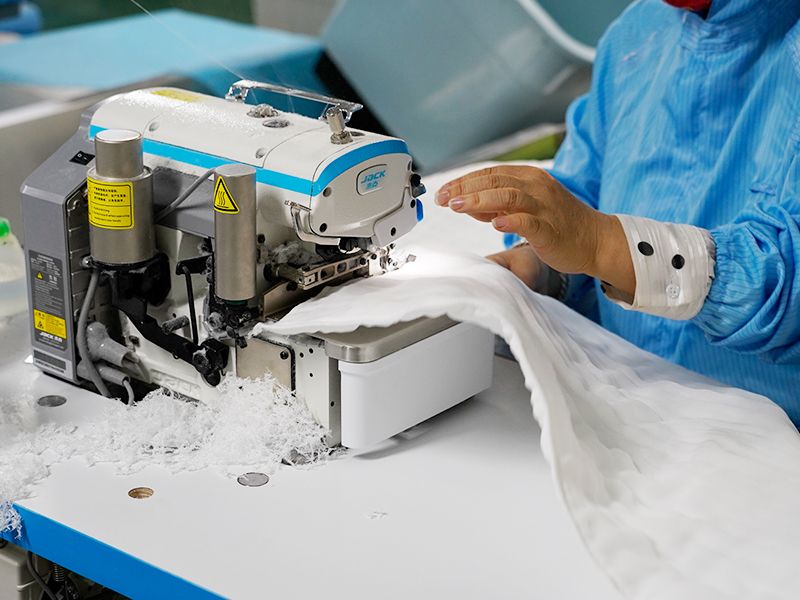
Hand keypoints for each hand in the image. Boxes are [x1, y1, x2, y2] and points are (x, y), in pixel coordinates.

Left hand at [436, 165, 634, 293]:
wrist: (595, 240)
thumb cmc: (558, 224)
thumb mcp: (523, 209)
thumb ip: (495, 205)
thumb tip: (466, 204)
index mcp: (529, 178)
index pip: (489, 173)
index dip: (463, 181)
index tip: (441, 191)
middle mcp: (537, 187)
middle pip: (494, 181)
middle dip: (464, 188)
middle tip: (442, 198)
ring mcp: (545, 207)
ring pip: (508, 196)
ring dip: (479, 200)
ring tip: (456, 206)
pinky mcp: (551, 229)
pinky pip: (529, 222)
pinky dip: (510, 221)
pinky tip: (494, 224)